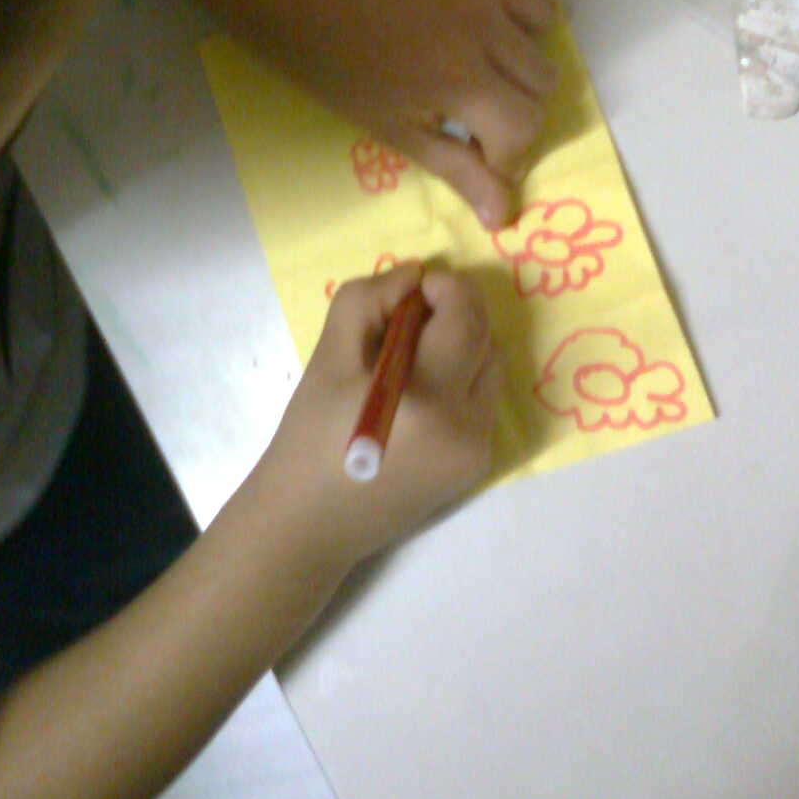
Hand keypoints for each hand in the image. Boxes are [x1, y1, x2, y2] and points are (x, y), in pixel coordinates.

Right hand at [253, 262, 502, 576]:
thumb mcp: (329, 357)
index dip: (447, 288)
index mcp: (426, 399)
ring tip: (410, 358)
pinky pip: (481, 402)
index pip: (465, 318)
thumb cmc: (309, 437)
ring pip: (490, 369)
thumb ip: (369, 300)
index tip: (414, 288)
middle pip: (485, 340)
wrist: (309, 524)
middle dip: (452, 316)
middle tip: (405, 320)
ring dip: (460, 347)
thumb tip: (414, 275)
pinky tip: (417, 394)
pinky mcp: (475, 467)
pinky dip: (459, 381)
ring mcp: (476, 451)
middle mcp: (465, 427)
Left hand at [309, 0, 555, 226]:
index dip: (507, 149)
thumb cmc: (346, 75)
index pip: (528, 124)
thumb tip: (504, 218)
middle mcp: (485, 20)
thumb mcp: (399, 132)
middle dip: (515, 100)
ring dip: (520, 41)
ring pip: (545, 18)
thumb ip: (460, 171)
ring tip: (483, 46)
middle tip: (477, 97)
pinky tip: (477, 2)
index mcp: (464, 77)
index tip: (481, 147)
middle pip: (543, 77)